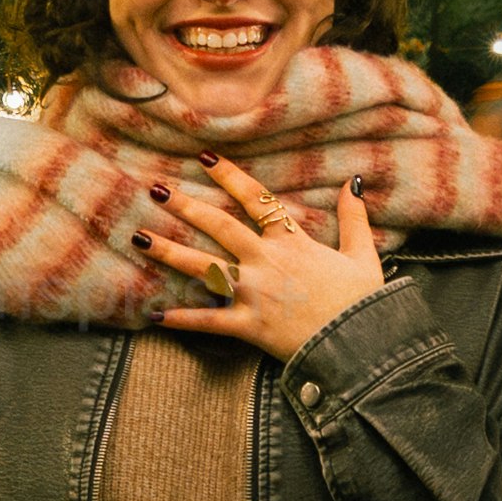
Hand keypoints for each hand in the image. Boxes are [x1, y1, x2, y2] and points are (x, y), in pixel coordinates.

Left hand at [140, 167, 387, 359]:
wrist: (361, 343)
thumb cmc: (363, 301)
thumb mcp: (363, 254)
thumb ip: (354, 217)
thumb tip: (353, 182)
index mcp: (292, 242)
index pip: (256, 199)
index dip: (229, 176)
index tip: (204, 157)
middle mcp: (267, 261)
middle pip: (220, 226)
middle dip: (186, 206)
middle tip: (156, 190)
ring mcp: (255, 293)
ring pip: (205, 268)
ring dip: (169, 252)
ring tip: (138, 237)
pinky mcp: (249, 325)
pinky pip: (209, 321)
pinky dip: (182, 319)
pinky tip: (155, 315)